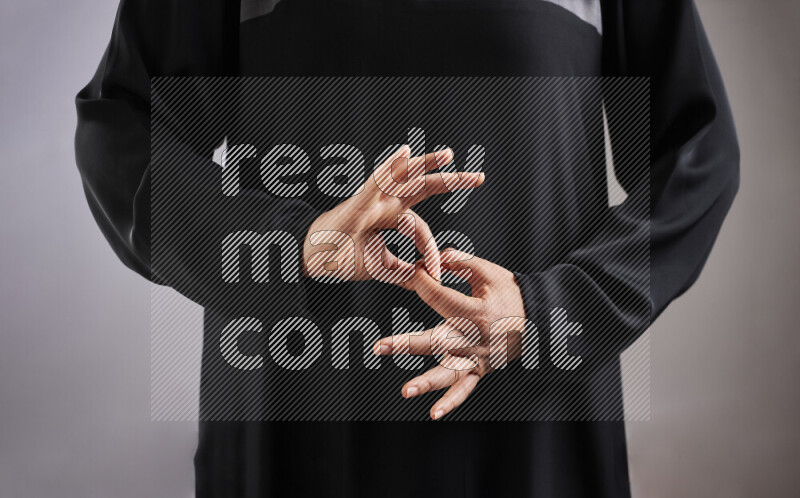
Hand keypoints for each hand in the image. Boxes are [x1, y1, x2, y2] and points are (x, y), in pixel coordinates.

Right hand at [302, 146, 483, 283]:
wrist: (313, 260)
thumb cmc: (341, 256)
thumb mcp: (382, 266)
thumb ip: (405, 271)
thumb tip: (429, 280)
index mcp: (391, 217)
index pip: (421, 228)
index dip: (431, 250)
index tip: (438, 272)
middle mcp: (385, 203)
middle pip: (423, 187)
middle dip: (450, 182)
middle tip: (478, 178)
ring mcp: (372, 200)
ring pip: (404, 176)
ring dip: (427, 164)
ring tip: (450, 156)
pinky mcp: (358, 202)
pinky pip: (376, 181)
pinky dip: (390, 166)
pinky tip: (405, 153)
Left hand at [374, 249, 526, 419]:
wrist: (539, 320)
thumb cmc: (511, 294)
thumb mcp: (488, 272)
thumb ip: (458, 261)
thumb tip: (431, 258)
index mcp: (476, 311)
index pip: (438, 297)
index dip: (421, 282)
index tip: (413, 272)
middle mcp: (476, 338)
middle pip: (437, 341)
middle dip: (406, 344)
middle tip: (380, 347)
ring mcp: (478, 358)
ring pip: (449, 372)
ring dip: (426, 382)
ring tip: (406, 391)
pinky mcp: (480, 370)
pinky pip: (465, 390)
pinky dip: (451, 402)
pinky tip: (434, 414)